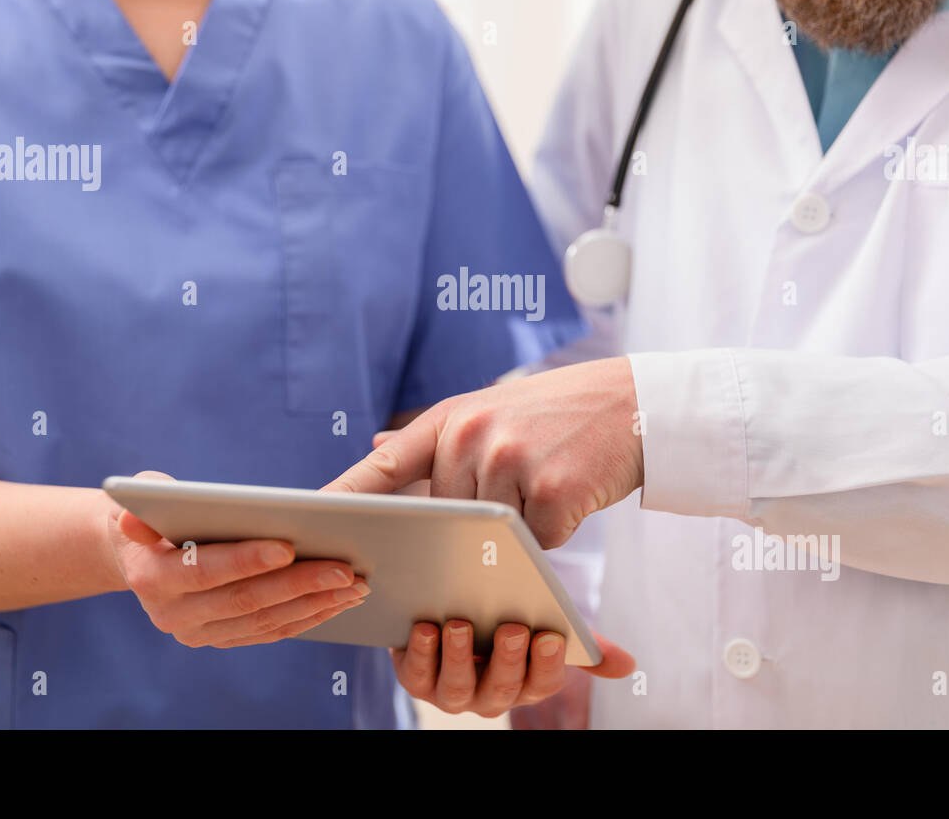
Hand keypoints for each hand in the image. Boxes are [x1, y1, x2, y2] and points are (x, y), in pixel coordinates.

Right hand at [105, 472, 370, 647]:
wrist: (139, 554)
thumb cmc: (154, 512)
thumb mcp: (143, 496)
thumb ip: (148, 499)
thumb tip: (134, 514)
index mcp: (151, 578)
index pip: (204, 571)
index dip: (246, 560)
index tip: (288, 546)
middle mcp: (173, 615)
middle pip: (245, 601)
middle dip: (299, 584)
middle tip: (345, 569)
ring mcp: (199, 633)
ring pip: (265, 622)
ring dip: (315, 604)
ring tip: (355, 585)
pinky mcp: (222, 639)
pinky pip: (272, 632)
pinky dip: (309, 617)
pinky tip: (339, 600)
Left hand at [325, 358, 641, 547]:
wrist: (636, 404)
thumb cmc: (561, 414)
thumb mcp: (492, 407)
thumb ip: (438, 437)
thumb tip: (376, 445)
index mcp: (453, 416)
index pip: (386, 463)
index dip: (346, 494)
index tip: (311, 518)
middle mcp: (473, 435)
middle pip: (445, 517)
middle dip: (467, 527)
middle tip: (498, 506)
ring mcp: (511, 462)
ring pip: (488, 535)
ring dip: (515, 530)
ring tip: (547, 485)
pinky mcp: (551, 492)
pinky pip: (532, 544)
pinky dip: (550, 534)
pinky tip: (571, 497)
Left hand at [392, 619, 633, 718]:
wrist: (452, 608)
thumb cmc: (506, 619)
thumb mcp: (545, 626)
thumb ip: (583, 646)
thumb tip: (629, 667)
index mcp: (526, 682)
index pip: (543, 682)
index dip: (547, 663)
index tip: (552, 636)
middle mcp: (491, 695)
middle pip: (502, 687)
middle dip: (507, 659)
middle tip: (513, 628)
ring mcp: (453, 691)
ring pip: (457, 686)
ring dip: (458, 657)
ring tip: (461, 625)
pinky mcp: (417, 678)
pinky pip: (416, 674)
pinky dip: (420, 652)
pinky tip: (424, 626)